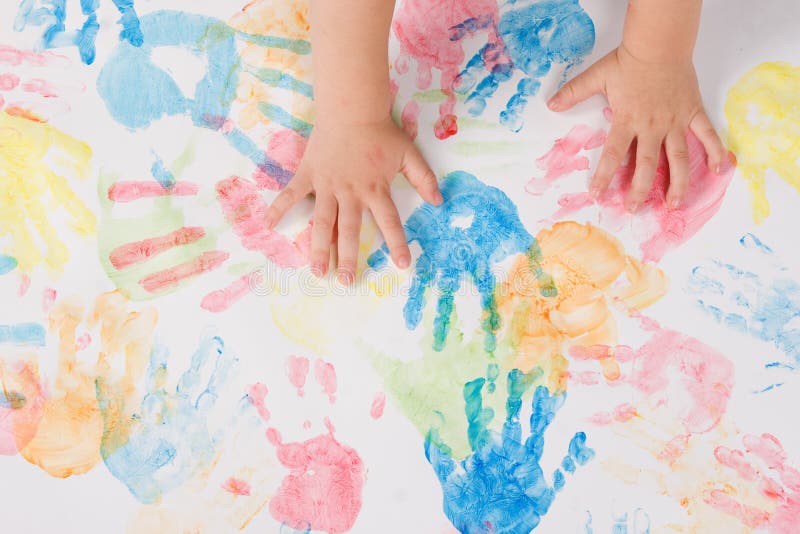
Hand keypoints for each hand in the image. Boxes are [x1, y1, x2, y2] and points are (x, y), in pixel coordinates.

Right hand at [265, 116, 442, 283]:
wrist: (352, 108)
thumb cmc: (381, 131)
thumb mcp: (409, 154)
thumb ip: (423, 178)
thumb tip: (439, 201)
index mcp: (375, 189)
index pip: (389, 222)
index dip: (396, 244)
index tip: (401, 265)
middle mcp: (351, 192)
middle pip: (349, 230)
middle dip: (348, 257)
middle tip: (345, 281)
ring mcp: (328, 185)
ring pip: (322, 221)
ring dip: (318, 247)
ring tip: (317, 270)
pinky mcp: (309, 174)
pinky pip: (292, 194)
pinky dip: (279, 208)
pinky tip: (268, 225)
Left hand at [547, 45, 726, 210]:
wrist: (660, 44)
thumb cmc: (629, 61)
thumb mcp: (597, 76)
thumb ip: (573, 93)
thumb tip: (551, 104)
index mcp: (627, 120)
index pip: (613, 156)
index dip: (604, 176)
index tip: (597, 194)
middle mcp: (652, 127)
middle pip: (646, 165)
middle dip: (640, 190)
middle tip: (634, 209)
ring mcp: (675, 122)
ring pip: (678, 158)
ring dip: (677, 183)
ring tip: (674, 204)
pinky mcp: (693, 112)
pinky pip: (707, 134)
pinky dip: (716, 151)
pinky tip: (719, 169)